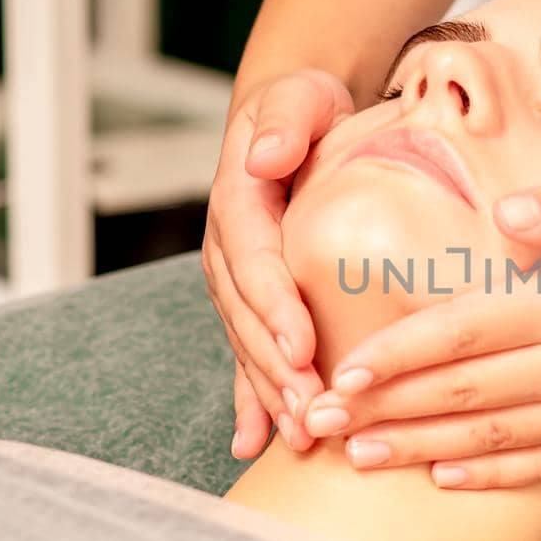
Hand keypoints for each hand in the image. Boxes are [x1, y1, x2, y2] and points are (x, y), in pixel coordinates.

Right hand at [203, 69, 353, 457]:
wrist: (292, 122)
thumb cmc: (304, 110)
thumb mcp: (298, 97)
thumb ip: (285, 119)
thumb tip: (265, 155)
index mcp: (239, 203)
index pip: (255, 261)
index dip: (275, 306)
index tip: (301, 346)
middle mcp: (229, 250)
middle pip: (249, 317)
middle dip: (275, 369)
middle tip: (310, 410)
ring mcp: (237, 282)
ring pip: (248, 345)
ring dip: (270, 394)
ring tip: (299, 436)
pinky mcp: (253, 302)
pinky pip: (248, 353)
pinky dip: (251, 400)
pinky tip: (256, 443)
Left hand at [301, 159, 540, 487]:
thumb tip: (506, 220)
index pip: (466, 333)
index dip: (398, 355)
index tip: (341, 370)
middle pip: (465, 396)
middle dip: (384, 410)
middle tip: (317, 422)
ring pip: (497, 441)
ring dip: (422, 450)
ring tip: (360, 458)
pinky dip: (494, 478)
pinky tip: (447, 479)